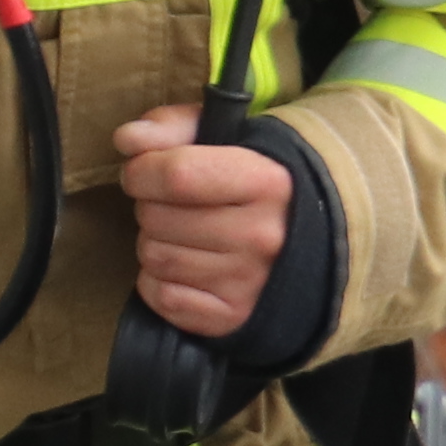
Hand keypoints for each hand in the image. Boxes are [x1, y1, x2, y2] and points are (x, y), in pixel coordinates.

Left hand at [111, 107, 293, 338]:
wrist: (318, 240)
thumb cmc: (258, 180)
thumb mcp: (228, 137)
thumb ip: (174, 127)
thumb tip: (127, 139)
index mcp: (267, 182)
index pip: (177, 175)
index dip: (142, 170)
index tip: (143, 169)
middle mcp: (262, 237)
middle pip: (157, 219)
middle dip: (149, 206)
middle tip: (171, 204)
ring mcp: (249, 283)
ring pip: (155, 259)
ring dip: (153, 242)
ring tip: (179, 233)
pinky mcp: (234, 317)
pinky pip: (162, 298)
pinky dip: (157, 282)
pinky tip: (181, 266)